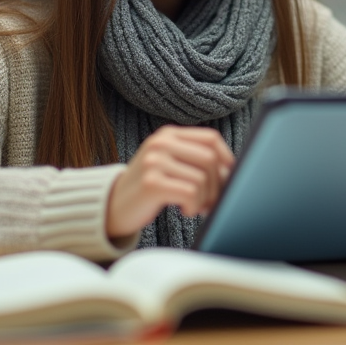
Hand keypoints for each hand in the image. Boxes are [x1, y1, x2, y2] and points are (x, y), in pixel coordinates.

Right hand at [106, 125, 233, 240]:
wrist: (112, 207)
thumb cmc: (149, 188)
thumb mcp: (170, 165)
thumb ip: (196, 161)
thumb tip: (233, 172)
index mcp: (168, 134)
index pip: (210, 138)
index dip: (226, 159)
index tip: (227, 178)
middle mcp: (160, 143)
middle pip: (210, 159)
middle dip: (217, 185)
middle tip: (209, 201)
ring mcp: (154, 161)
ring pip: (202, 178)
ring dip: (205, 199)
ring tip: (195, 206)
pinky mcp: (151, 182)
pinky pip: (190, 193)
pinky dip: (194, 206)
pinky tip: (184, 209)